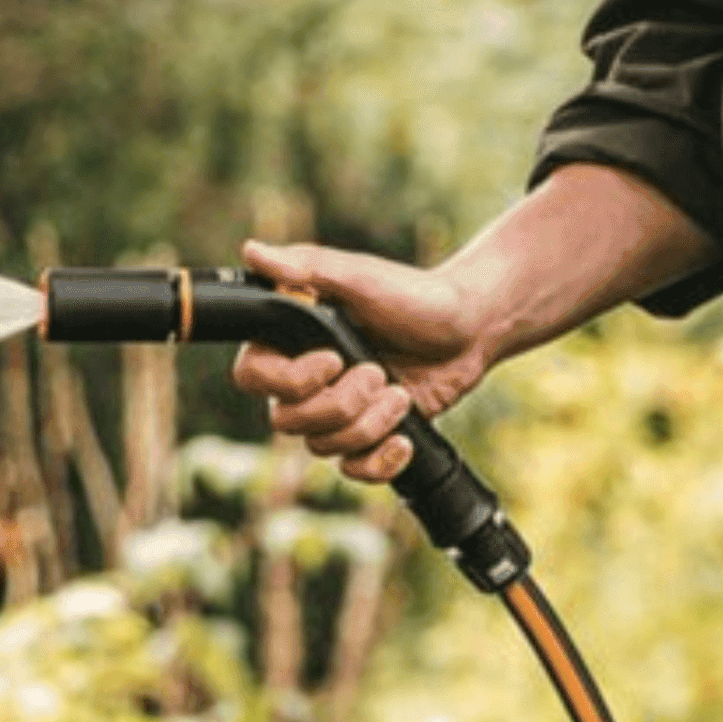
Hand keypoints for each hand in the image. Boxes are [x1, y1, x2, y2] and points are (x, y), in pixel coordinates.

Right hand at [231, 239, 487, 483]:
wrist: (469, 328)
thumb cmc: (413, 295)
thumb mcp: (360, 276)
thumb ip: (306, 266)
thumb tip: (254, 251)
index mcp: (292, 343)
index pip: (252, 377)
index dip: (288, 380)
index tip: (332, 359)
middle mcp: (305, 383)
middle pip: (287, 421)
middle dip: (340, 403)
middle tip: (378, 373)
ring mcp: (335, 413)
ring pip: (322, 447)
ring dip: (368, 425)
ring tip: (400, 395)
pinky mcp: (366, 437)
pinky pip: (351, 470)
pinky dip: (379, 461)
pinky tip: (403, 438)